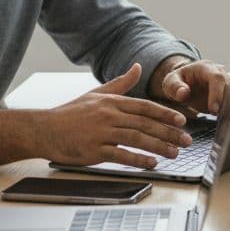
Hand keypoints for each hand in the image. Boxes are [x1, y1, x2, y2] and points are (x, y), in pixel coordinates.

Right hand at [36, 63, 191, 168]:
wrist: (43, 129)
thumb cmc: (70, 113)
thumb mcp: (96, 93)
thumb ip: (120, 83)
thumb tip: (137, 67)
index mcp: (112, 102)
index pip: (145, 107)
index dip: (165, 114)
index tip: (182, 121)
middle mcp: (108, 115)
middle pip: (145, 123)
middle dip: (169, 133)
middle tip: (186, 141)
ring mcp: (101, 133)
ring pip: (137, 138)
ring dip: (159, 147)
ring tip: (174, 153)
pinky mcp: (93, 150)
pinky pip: (121, 155)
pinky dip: (138, 159)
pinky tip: (152, 163)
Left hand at [152, 58, 229, 116]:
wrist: (185, 83)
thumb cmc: (178, 81)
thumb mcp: (170, 82)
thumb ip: (175, 87)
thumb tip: (183, 93)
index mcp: (205, 67)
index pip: (217, 78)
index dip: (217, 93)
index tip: (214, 109)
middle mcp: (219, 72)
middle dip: (226, 102)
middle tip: (219, 116)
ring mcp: (226, 81)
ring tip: (223, 118)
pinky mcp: (228, 91)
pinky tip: (225, 118)